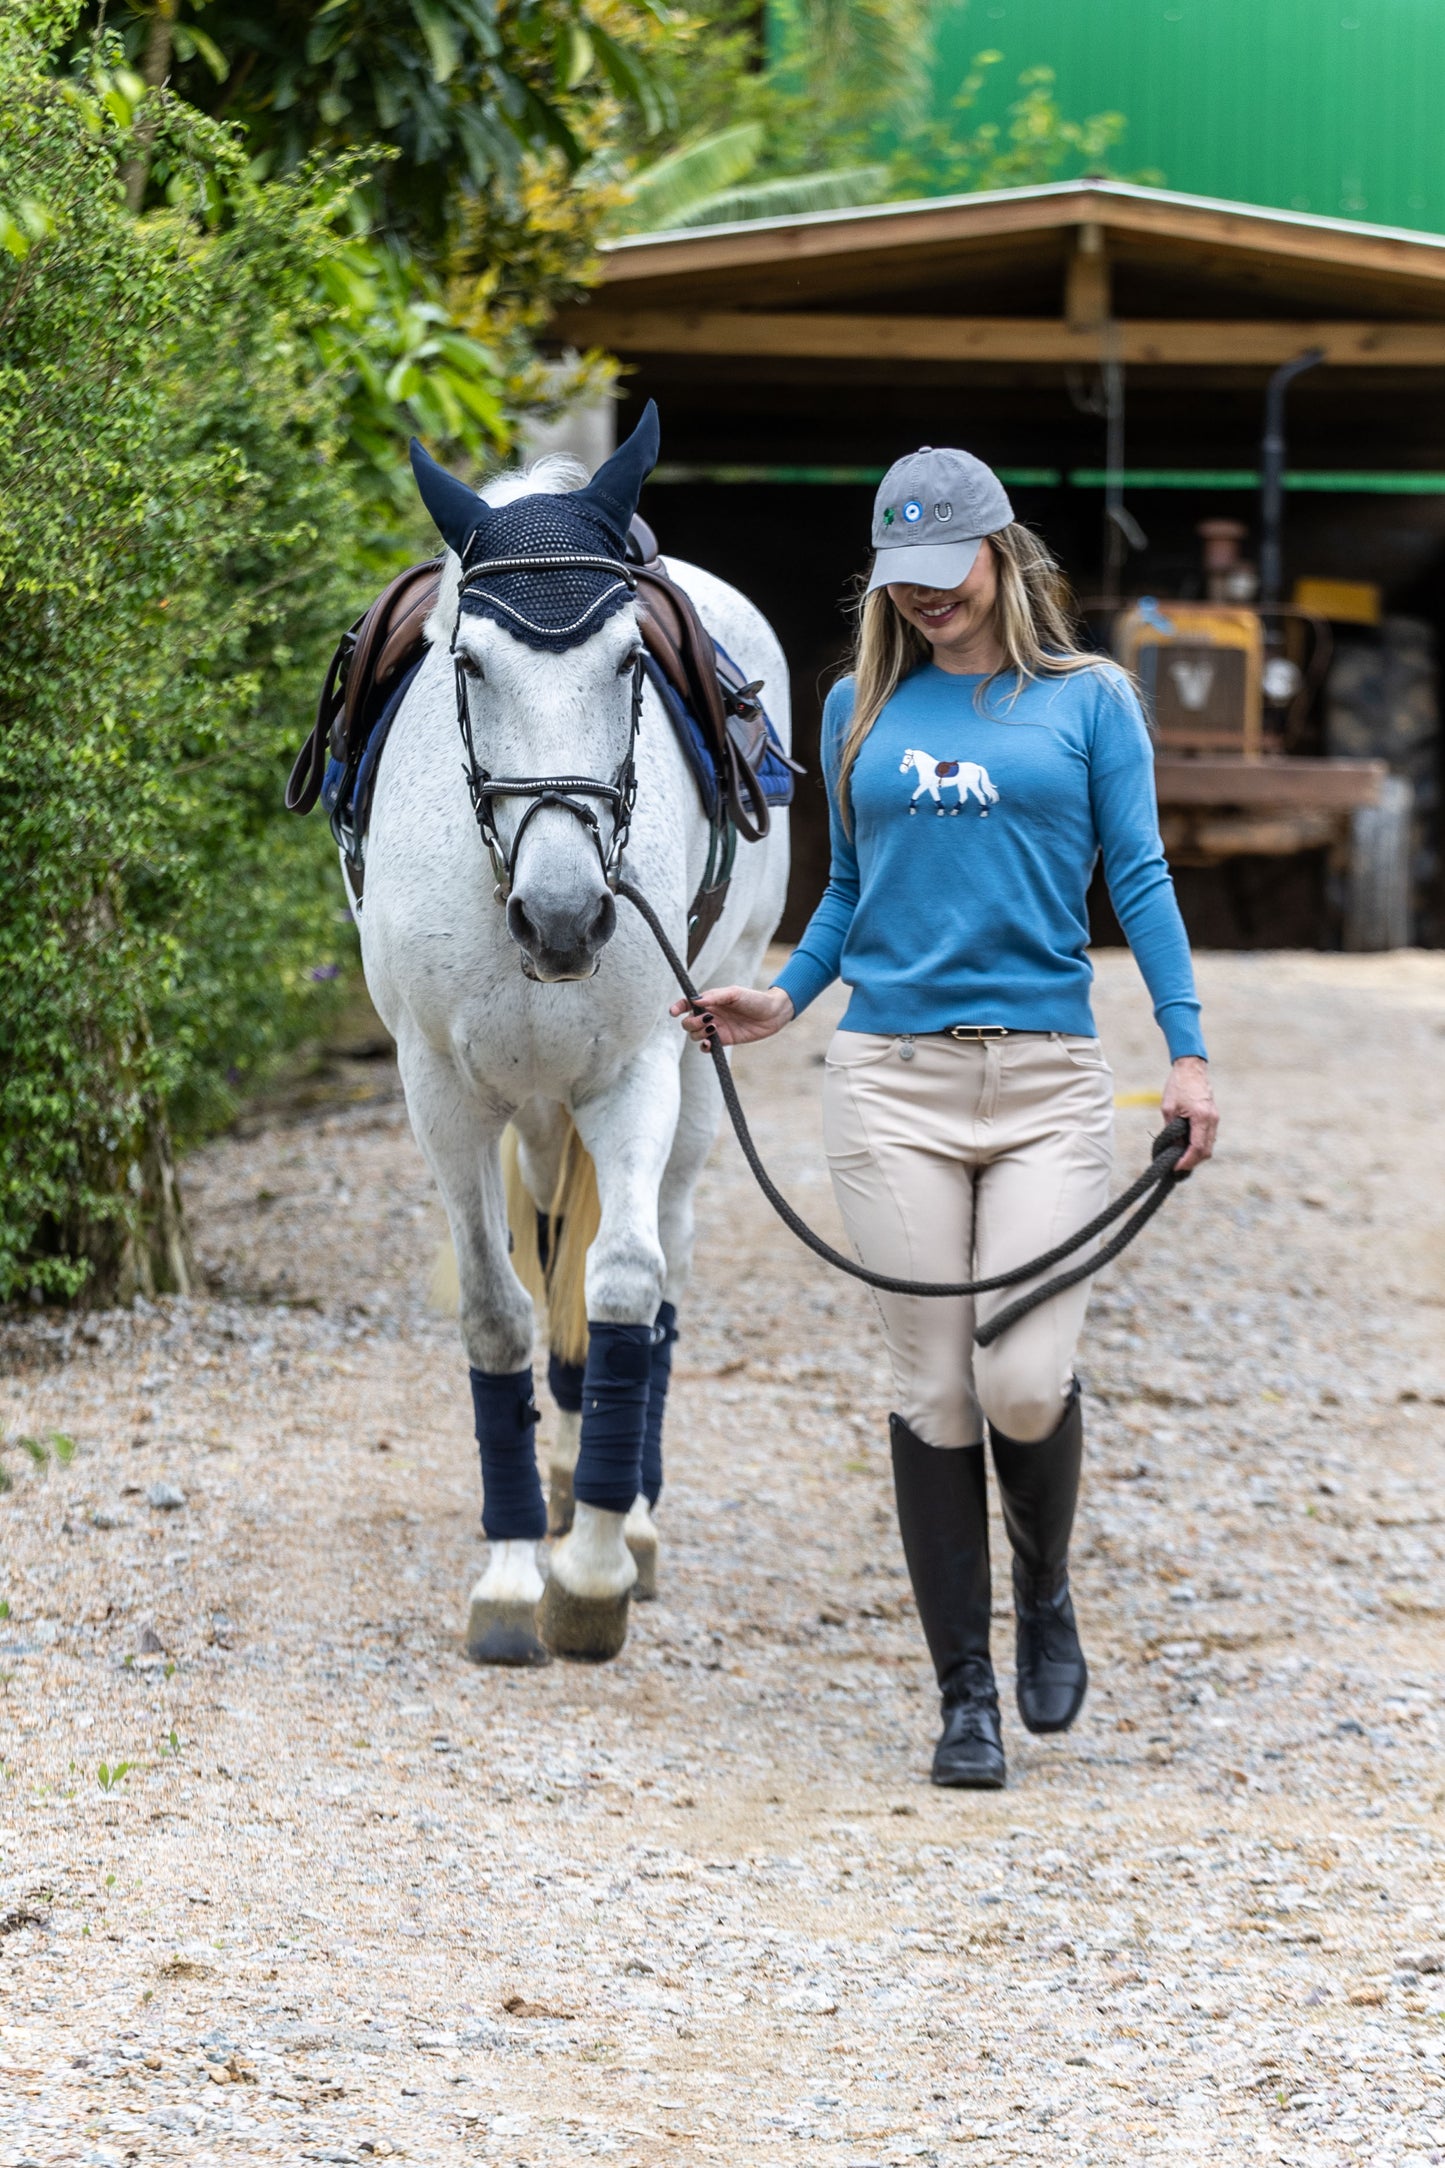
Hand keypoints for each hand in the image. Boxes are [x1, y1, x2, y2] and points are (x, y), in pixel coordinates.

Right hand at [670, 984, 793, 1048]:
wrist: (773, 1014)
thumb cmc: (754, 999)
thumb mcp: (734, 994)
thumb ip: (715, 997)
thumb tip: (695, 1001)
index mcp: (710, 1001)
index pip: (687, 1004)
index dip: (678, 1007)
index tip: (674, 1012)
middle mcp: (710, 1014)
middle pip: (688, 1023)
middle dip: (691, 1023)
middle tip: (707, 1020)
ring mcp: (716, 1028)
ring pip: (695, 1035)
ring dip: (699, 1034)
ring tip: (713, 1029)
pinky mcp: (724, 1040)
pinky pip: (708, 1047)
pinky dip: (705, 1047)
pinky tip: (710, 1044)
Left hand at [1162, 1055, 1217, 1171]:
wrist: (1191, 1068)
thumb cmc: (1177, 1086)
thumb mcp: (1168, 1109)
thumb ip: (1172, 1130)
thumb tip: (1174, 1148)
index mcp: (1201, 1117)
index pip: (1197, 1148)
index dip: (1187, 1161)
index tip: (1175, 1167)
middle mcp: (1212, 1120)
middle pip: (1206, 1151)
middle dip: (1192, 1162)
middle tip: (1176, 1166)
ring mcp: (1215, 1118)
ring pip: (1209, 1145)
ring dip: (1196, 1155)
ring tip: (1180, 1158)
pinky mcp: (1213, 1117)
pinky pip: (1208, 1137)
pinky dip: (1199, 1145)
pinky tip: (1186, 1147)